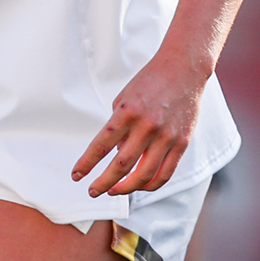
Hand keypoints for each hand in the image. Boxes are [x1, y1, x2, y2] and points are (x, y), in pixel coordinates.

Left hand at [71, 53, 204, 196]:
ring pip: (144, 175)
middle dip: (103, 183)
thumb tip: (114, 155)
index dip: (86, 164)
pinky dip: (151, 184)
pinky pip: (166, 172)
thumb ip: (117, 127)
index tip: (76, 176)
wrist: (183, 69)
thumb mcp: (124, 99)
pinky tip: (139, 186)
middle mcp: (146, 126)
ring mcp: (166, 136)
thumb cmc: (148, 82)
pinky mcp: (182, 142)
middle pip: (121, 165)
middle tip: (92, 191)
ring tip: (114, 191)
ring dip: (126, 188)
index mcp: (126, 112)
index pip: (100, 146)